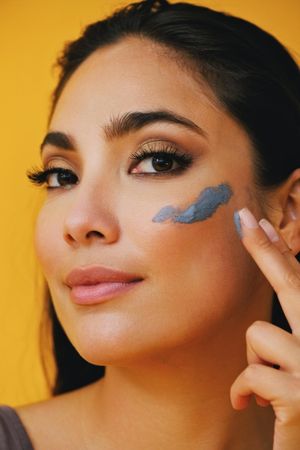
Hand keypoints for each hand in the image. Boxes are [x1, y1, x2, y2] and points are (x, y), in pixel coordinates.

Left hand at [230, 207, 299, 449]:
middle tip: (242, 217)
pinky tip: (251, 406)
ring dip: (253, 362)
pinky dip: (242, 391)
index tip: (257, 223)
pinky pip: (251, 374)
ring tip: (265, 388)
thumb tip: (260, 324)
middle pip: (293, 285)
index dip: (279, 252)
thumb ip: (289, 339)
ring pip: (259, 336)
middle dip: (265, 249)